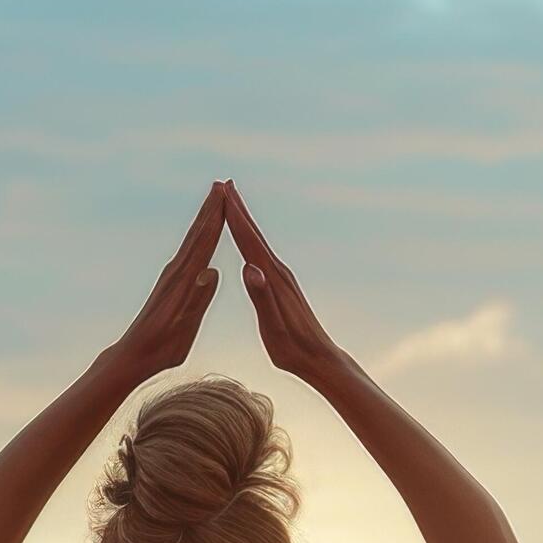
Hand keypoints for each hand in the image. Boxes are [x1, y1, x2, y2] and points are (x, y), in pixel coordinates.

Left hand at [104, 181, 227, 382]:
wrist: (135, 353)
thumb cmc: (163, 345)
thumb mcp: (184, 327)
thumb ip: (198, 298)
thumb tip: (211, 271)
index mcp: (184, 279)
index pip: (204, 242)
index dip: (216, 217)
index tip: (226, 194)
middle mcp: (176, 271)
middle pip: (197, 233)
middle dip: (210, 208)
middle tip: (222, 183)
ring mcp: (172, 275)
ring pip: (192, 239)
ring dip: (204, 218)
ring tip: (214, 200)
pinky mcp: (170, 282)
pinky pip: (189, 252)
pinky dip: (198, 237)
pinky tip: (201, 236)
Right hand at [224, 183, 349, 385]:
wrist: (319, 358)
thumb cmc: (293, 348)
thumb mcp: (273, 326)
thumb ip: (262, 297)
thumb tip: (249, 268)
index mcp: (272, 278)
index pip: (249, 242)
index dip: (235, 217)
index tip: (223, 193)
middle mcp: (279, 272)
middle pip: (255, 235)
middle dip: (239, 209)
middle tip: (225, 184)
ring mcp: (282, 278)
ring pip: (259, 242)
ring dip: (245, 221)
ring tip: (233, 203)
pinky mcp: (283, 285)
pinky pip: (262, 255)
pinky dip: (252, 241)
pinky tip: (248, 242)